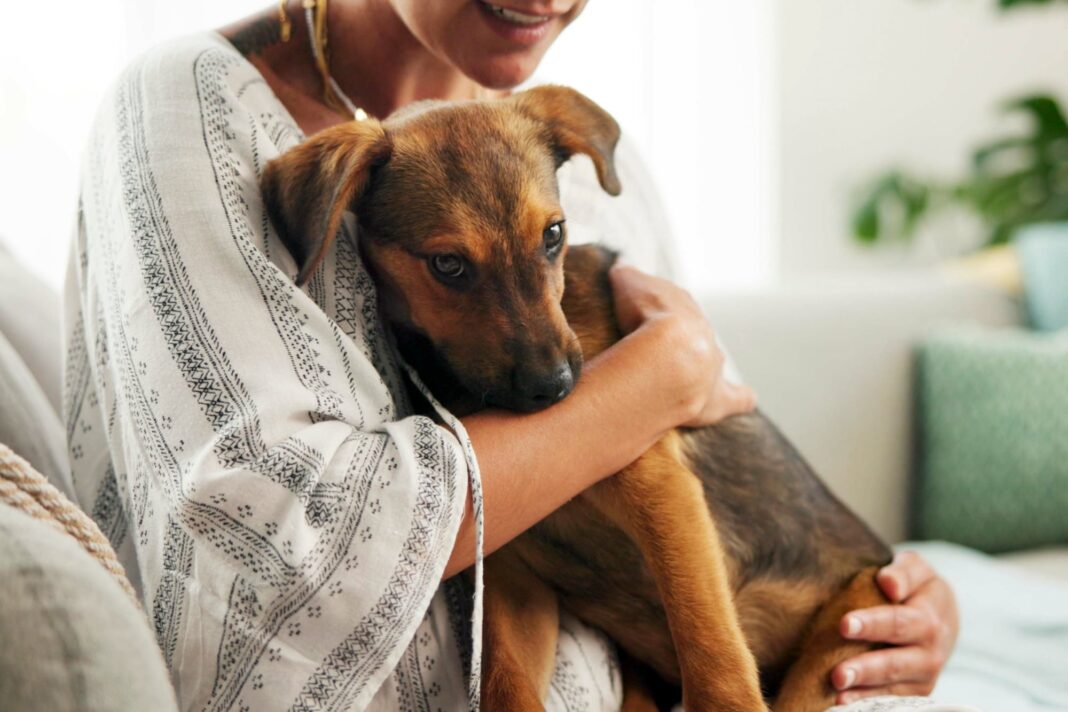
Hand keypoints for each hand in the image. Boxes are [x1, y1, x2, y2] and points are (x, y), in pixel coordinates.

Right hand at [607, 262, 755, 427]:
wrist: (669, 356)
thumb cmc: (646, 319)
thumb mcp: (628, 284)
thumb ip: (626, 275)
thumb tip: (621, 268)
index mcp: (682, 305)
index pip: (671, 302)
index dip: (655, 310)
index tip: (641, 316)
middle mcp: (703, 333)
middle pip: (692, 332)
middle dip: (678, 338)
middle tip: (655, 349)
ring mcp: (713, 366)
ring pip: (711, 360)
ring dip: (699, 365)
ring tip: (677, 375)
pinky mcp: (717, 399)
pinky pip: (736, 398)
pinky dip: (741, 398)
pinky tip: (746, 399)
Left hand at [831, 552, 959, 704]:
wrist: (940, 613)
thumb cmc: (916, 585)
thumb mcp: (914, 568)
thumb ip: (903, 571)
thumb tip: (889, 583)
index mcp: (929, 616)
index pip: (898, 621)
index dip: (873, 624)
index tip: (845, 625)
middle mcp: (931, 650)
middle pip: (896, 661)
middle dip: (866, 668)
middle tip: (837, 673)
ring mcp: (925, 674)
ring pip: (895, 685)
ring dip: (865, 690)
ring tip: (838, 691)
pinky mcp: (916, 690)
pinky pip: (893, 699)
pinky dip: (869, 701)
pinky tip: (844, 703)